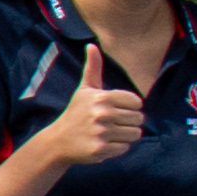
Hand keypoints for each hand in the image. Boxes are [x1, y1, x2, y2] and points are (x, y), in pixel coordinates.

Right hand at [34, 43, 143, 171]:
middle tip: (111, 123)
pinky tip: (103, 143)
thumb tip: (91, 45)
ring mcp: (101, 132)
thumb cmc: (76, 112)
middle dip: (128, 122)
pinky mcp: (100, 150)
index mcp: (102, 97)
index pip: (137, 102)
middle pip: (138, 119)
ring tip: (109, 133)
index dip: (130, 107)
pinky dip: (117, 147)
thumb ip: (93, 68)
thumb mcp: (84, 89)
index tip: (116, 109)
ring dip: (125, 135)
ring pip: (135, 134)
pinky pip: (125, 148)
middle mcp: (102, 114)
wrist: (58, 141)